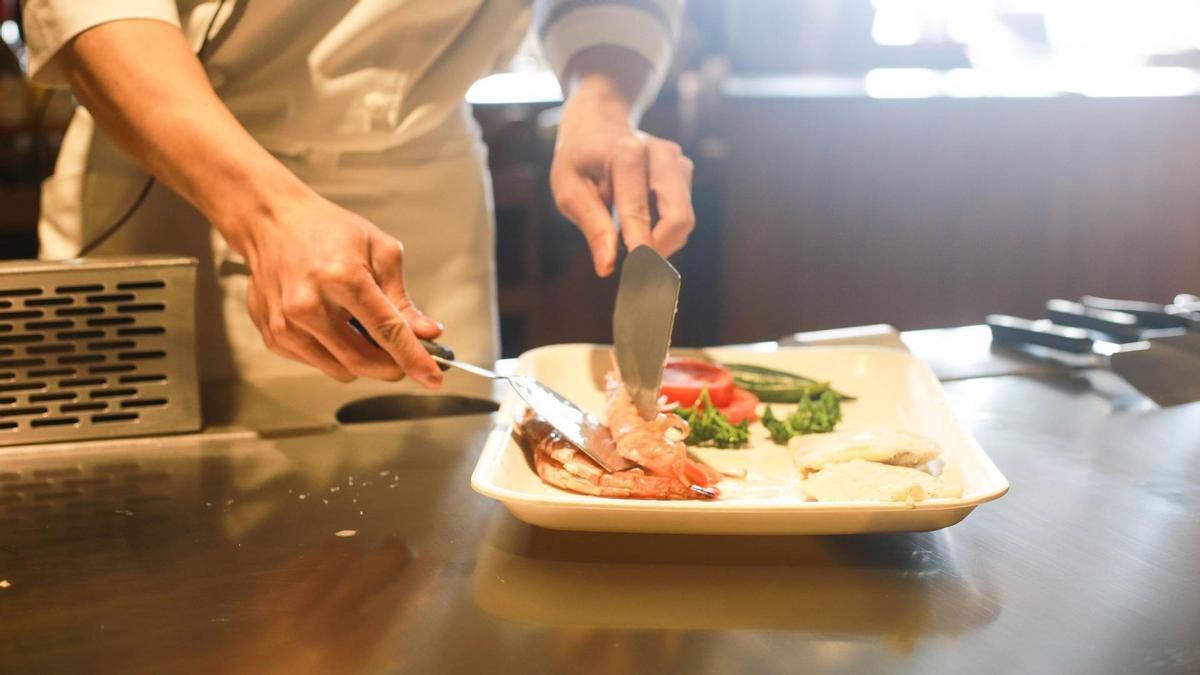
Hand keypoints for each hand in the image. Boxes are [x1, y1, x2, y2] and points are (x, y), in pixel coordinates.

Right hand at [232, 188, 444, 385]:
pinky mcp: (273, 336)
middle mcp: (308, 304)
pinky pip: (319, 364)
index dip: (414, 359)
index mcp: (341, 277)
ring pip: (342, 370)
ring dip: (365, 361)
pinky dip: (337, 354)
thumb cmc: (327, 230)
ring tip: (365, 329)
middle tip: (407, 357)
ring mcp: (286, 324)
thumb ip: (402, 299)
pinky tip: (335, 326)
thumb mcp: (379, 251)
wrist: (271, 222)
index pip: (386, 331)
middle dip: (393, 366)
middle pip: (363, 360)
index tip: (433, 378)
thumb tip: (426, 334)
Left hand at [550, 76, 694, 276]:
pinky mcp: (685, 172)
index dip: (641, 249)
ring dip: (658, 240)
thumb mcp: (569, 190)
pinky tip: (638, 221)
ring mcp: (678, 162)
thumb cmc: (579, 159)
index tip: (639, 280)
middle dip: (659, 250)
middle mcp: (661, 155)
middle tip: (633, 269)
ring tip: (626, 237)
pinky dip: (661, 229)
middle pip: (679, 218)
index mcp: (627, 155)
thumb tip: (607, 266)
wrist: (599, 122)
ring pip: (683, 220)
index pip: (639, 211)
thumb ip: (592, 226)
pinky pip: (680, 214)